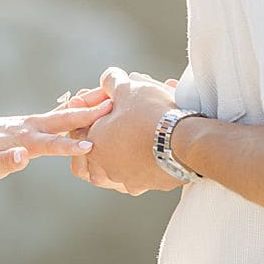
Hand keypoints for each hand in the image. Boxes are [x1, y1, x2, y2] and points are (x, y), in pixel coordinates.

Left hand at [0, 100, 112, 182]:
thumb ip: (5, 161)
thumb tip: (22, 157)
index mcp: (24, 140)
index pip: (50, 144)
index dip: (69, 147)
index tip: (89, 145)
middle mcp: (33, 127)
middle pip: (64, 120)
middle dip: (87, 114)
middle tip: (111, 105)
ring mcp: (37, 123)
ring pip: (66, 113)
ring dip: (87, 105)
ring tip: (111, 97)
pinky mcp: (39, 123)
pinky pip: (63, 113)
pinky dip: (79, 107)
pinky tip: (96, 103)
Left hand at [71, 68, 183, 195]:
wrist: (184, 142)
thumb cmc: (150, 114)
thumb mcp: (128, 88)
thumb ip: (112, 81)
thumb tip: (108, 78)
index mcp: (92, 145)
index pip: (79, 131)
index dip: (91, 113)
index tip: (105, 105)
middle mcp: (103, 168)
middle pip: (93, 154)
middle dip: (101, 139)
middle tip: (115, 125)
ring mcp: (124, 180)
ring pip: (113, 170)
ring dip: (118, 157)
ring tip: (131, 140)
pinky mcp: (145, 186)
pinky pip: (136, 177)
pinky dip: (139, 166)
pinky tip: (148, 152)